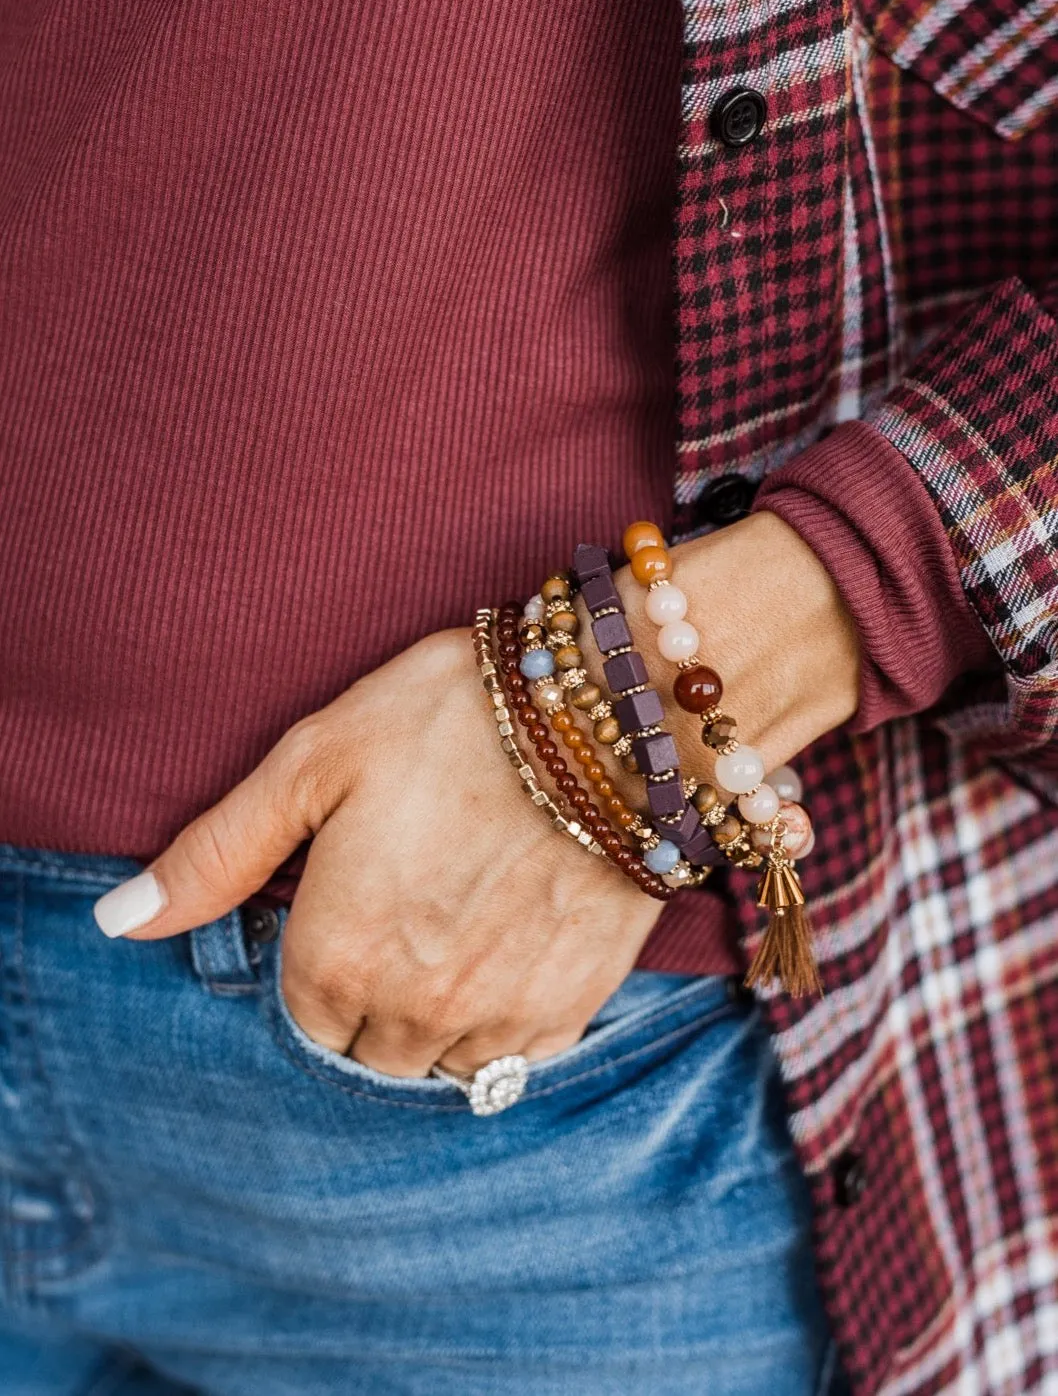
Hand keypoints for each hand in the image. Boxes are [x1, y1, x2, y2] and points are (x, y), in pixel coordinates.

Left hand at [94, 509, 858, 1073]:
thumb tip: (122, 923)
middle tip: (410, 903)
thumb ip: (217, 854)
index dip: (321, 958)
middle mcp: (414, 1008)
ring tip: (460, 923)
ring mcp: (500, 1017)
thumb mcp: (315, 761)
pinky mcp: (573, 1006)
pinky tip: (512, 942)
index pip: (302, 1020)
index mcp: (337, 955)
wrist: (615, 709)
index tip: (352, 900)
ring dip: (437, 1016)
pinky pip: (516, 1059)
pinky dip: (504, 1021)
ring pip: (439, 1066)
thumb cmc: (454, 717)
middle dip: (372, 995)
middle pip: (367, 1051)